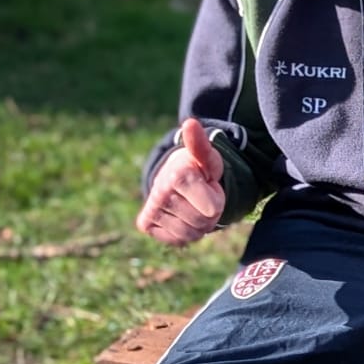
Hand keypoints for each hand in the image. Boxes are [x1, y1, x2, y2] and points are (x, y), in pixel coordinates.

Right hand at [135, 119, 225, 245]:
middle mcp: (159, 192)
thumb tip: (190, 123)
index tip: (209, 186)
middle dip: (209, 213)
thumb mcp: (207, 158)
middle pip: (203, 222)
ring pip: (191, 234)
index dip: (216, 199)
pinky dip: (185, 233)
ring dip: (199, 224)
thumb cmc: (197, 168)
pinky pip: (176, 240)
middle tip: (201, 197)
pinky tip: (180, 217)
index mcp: (176, 176)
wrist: (174, 178)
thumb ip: (202, 145)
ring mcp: (151, 209)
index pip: (212, 208)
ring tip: (192, 205)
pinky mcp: (146, 224)